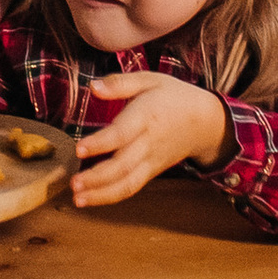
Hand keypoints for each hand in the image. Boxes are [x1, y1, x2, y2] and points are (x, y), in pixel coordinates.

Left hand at [73, 69, 232, 207]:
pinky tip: (90, 198)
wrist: (205, 122)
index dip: (100, 143)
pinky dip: (111, 196)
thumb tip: (92, 87)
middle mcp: (148, 142)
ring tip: (77, 199)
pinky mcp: (152, 172)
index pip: (122, 133)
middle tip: (73, 183)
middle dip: (97, 178)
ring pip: (127, 183)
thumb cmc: (173, 97)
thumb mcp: (150, 80)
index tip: (78, 149)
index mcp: (146, 116)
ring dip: (101, 194)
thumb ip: (120, 83)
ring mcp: (151, 161)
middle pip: (123, 165)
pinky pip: (131, 187)